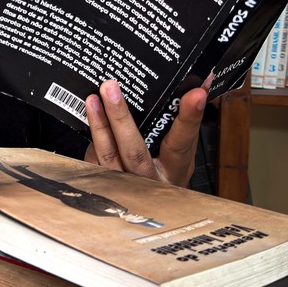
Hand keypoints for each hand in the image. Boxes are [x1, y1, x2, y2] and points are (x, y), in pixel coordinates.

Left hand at [83, 76, 210, 186]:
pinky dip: (91, 137)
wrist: (152, 204)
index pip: (182, 142)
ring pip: (108, 157)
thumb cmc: (167, 169)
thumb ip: (184, 119)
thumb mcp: (182, 149)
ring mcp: (125, 185)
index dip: (188, 118)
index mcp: (176, 168)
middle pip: (135, 152)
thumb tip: (201, 82)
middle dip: (121, 118)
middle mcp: (151, 179)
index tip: (195, 93)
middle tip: (111, 87)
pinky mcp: (103, 181)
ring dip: (99, 126)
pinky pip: (94, 160)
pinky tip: (86, 116)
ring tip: (93, 99)